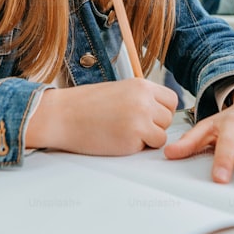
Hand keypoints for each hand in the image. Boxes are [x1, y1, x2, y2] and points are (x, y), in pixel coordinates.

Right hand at [26, 79, 177, 154]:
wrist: (61, 116)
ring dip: (147, 138)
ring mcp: (140, 118)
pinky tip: (119, 140)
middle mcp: (144, 99)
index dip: (161, 111)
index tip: (147, 117)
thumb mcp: (118, 91)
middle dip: (155, 126)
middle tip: (132, 127)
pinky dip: (139, 148)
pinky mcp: (133, 137)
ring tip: (123, 133)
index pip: (171, 100)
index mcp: (140, 85)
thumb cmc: (84, 105)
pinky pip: (151, 147)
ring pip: (162, 134)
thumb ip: (140, 98)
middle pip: (168, 118)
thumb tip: (159, 112)